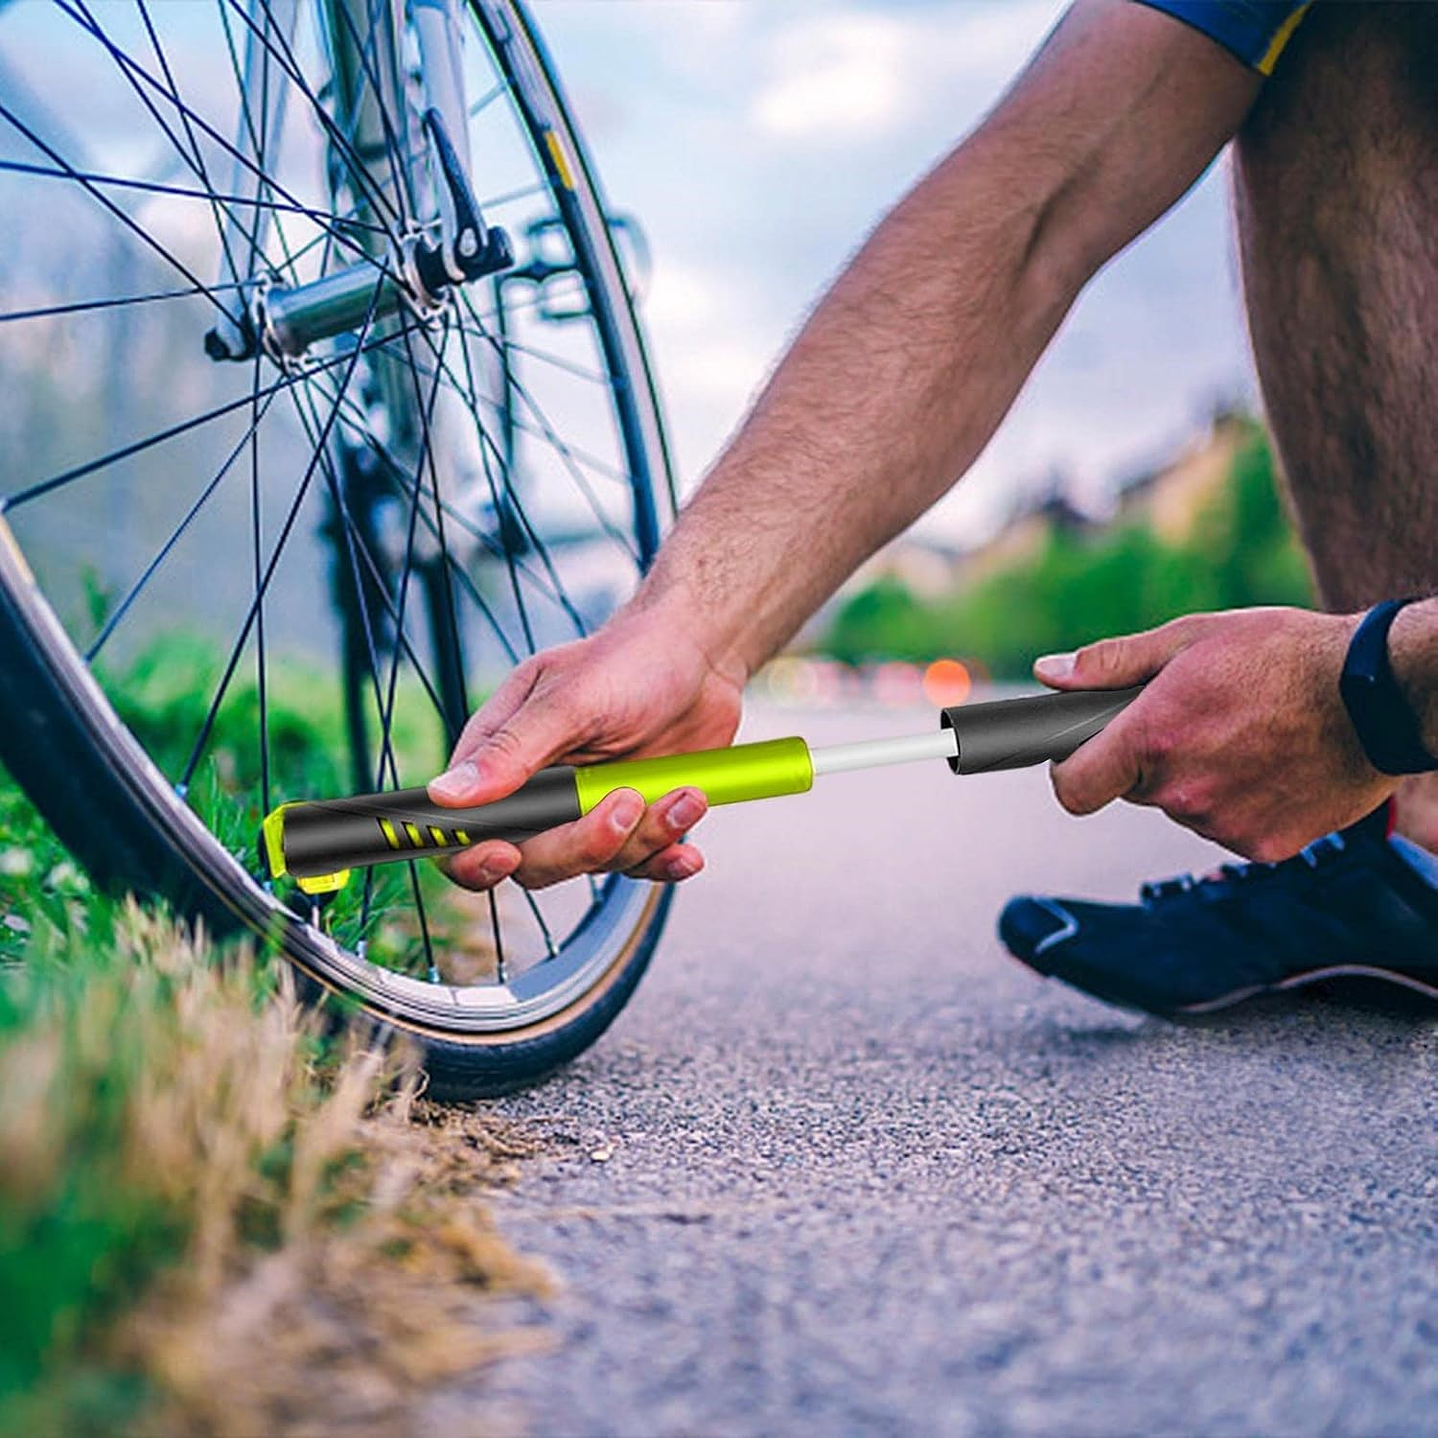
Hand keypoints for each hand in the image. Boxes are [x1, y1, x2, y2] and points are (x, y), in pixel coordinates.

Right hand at [426, 605, 744, 889]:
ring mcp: (587, 813)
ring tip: (682, 792)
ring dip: (645, 836)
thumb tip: (446, 795)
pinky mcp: (633, 824)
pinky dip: (667, 858)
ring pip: (598, 865)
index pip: (463, 831)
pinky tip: (687, 840)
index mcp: (501, 759)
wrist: (698, 657)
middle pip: (535, 862)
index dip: (472, 858)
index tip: (503, 853)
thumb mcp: (568, 699)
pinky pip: (641, 865)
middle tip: (626, 801)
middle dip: (585, 844)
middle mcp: (540, 794)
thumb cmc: (628, 661)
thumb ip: (510, 751)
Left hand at [1033, 607, 1397, 860]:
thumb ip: (1111, 663)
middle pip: (1133, 790)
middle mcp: (1182, 790)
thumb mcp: (1189, 638)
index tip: (1082, 756)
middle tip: (1196, 720)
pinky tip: (1272, 765)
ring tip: (1245, 735)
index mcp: (1152, 738)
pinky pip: (1228, 828)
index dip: (1070, 771)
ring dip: (1199, 780)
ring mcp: (1222, 825)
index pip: (1073, 787)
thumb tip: (1050, 673)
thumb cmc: (1284, 655)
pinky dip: (1240, 802)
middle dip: (1149, 760)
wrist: (1379, 695)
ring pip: (1183, 807)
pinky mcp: (1262, 847)